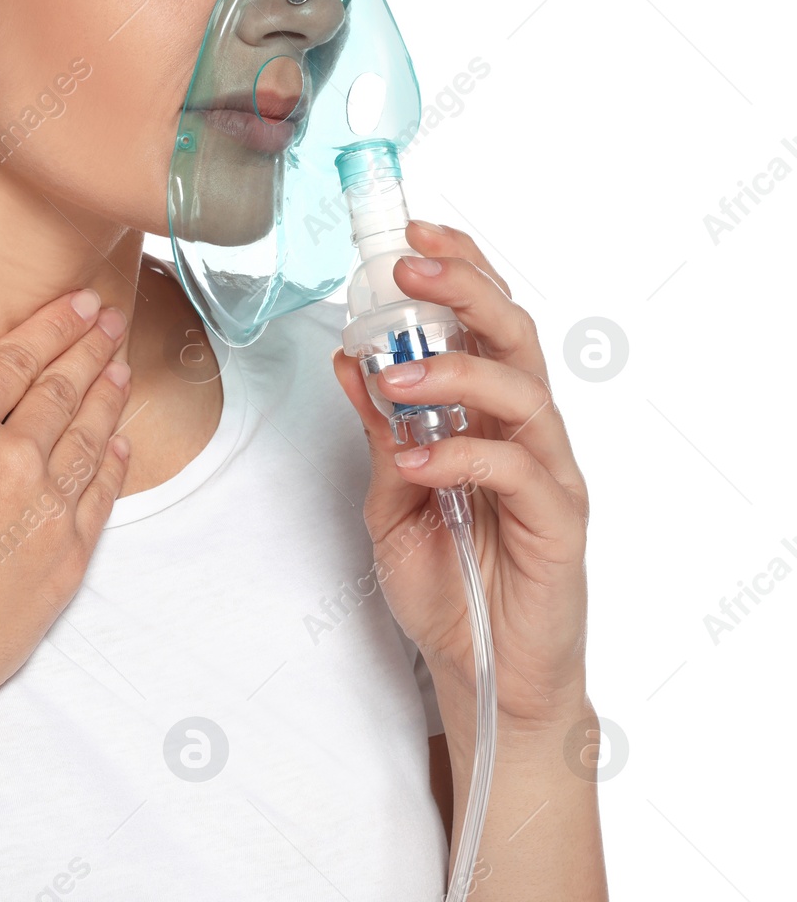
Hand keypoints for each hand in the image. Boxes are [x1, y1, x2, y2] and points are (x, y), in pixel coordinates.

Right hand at [0, 287, 132, 738]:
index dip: (51, 324)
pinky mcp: (68, 559)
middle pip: (62, 388)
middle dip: (90, 346)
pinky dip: (113, 460)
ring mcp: (47, 511)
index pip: (16, 359)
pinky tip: (119, 438)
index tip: (78, 302)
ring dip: (109, 393)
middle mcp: (12, 460)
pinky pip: (101, 493)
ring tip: (122, 364)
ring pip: (90, 434)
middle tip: (111, 319)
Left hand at [330, 220, 591, 731]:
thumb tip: (348, 359)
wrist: (482, 674)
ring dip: (453, 370)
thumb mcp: (388, 498)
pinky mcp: (558, 522)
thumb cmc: (445, 583)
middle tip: (408, 264)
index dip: (456, 267)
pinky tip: (414, 462)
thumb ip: (376, 431)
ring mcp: (548, 472)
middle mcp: (525, 430)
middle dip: (463, 286)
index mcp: (487, 412)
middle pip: (513, 333)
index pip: (482, 319)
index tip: (409, 232)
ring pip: (521, 390)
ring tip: (392, 375)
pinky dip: (461, 453)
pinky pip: (518, 469)